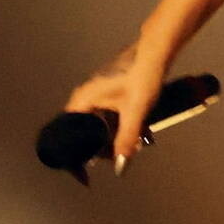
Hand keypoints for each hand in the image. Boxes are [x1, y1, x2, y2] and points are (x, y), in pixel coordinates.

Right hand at [61, 38, 170, 174]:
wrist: (157, 50)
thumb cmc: (143, 75)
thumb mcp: (135, 112)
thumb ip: (126, 139)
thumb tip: (119, 166)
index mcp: (83, 100)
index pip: (66, 134)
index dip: (73, 155)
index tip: (84, 173)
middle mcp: (86, 96)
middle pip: (83, 131)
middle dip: (100, 147)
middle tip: (116, 158)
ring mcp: (98, 92)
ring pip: (98, 124)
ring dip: (113, 137)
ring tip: (132, 146)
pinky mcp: (111, 91)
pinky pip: (108, 115)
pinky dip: (119, 126)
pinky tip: (138, 132)